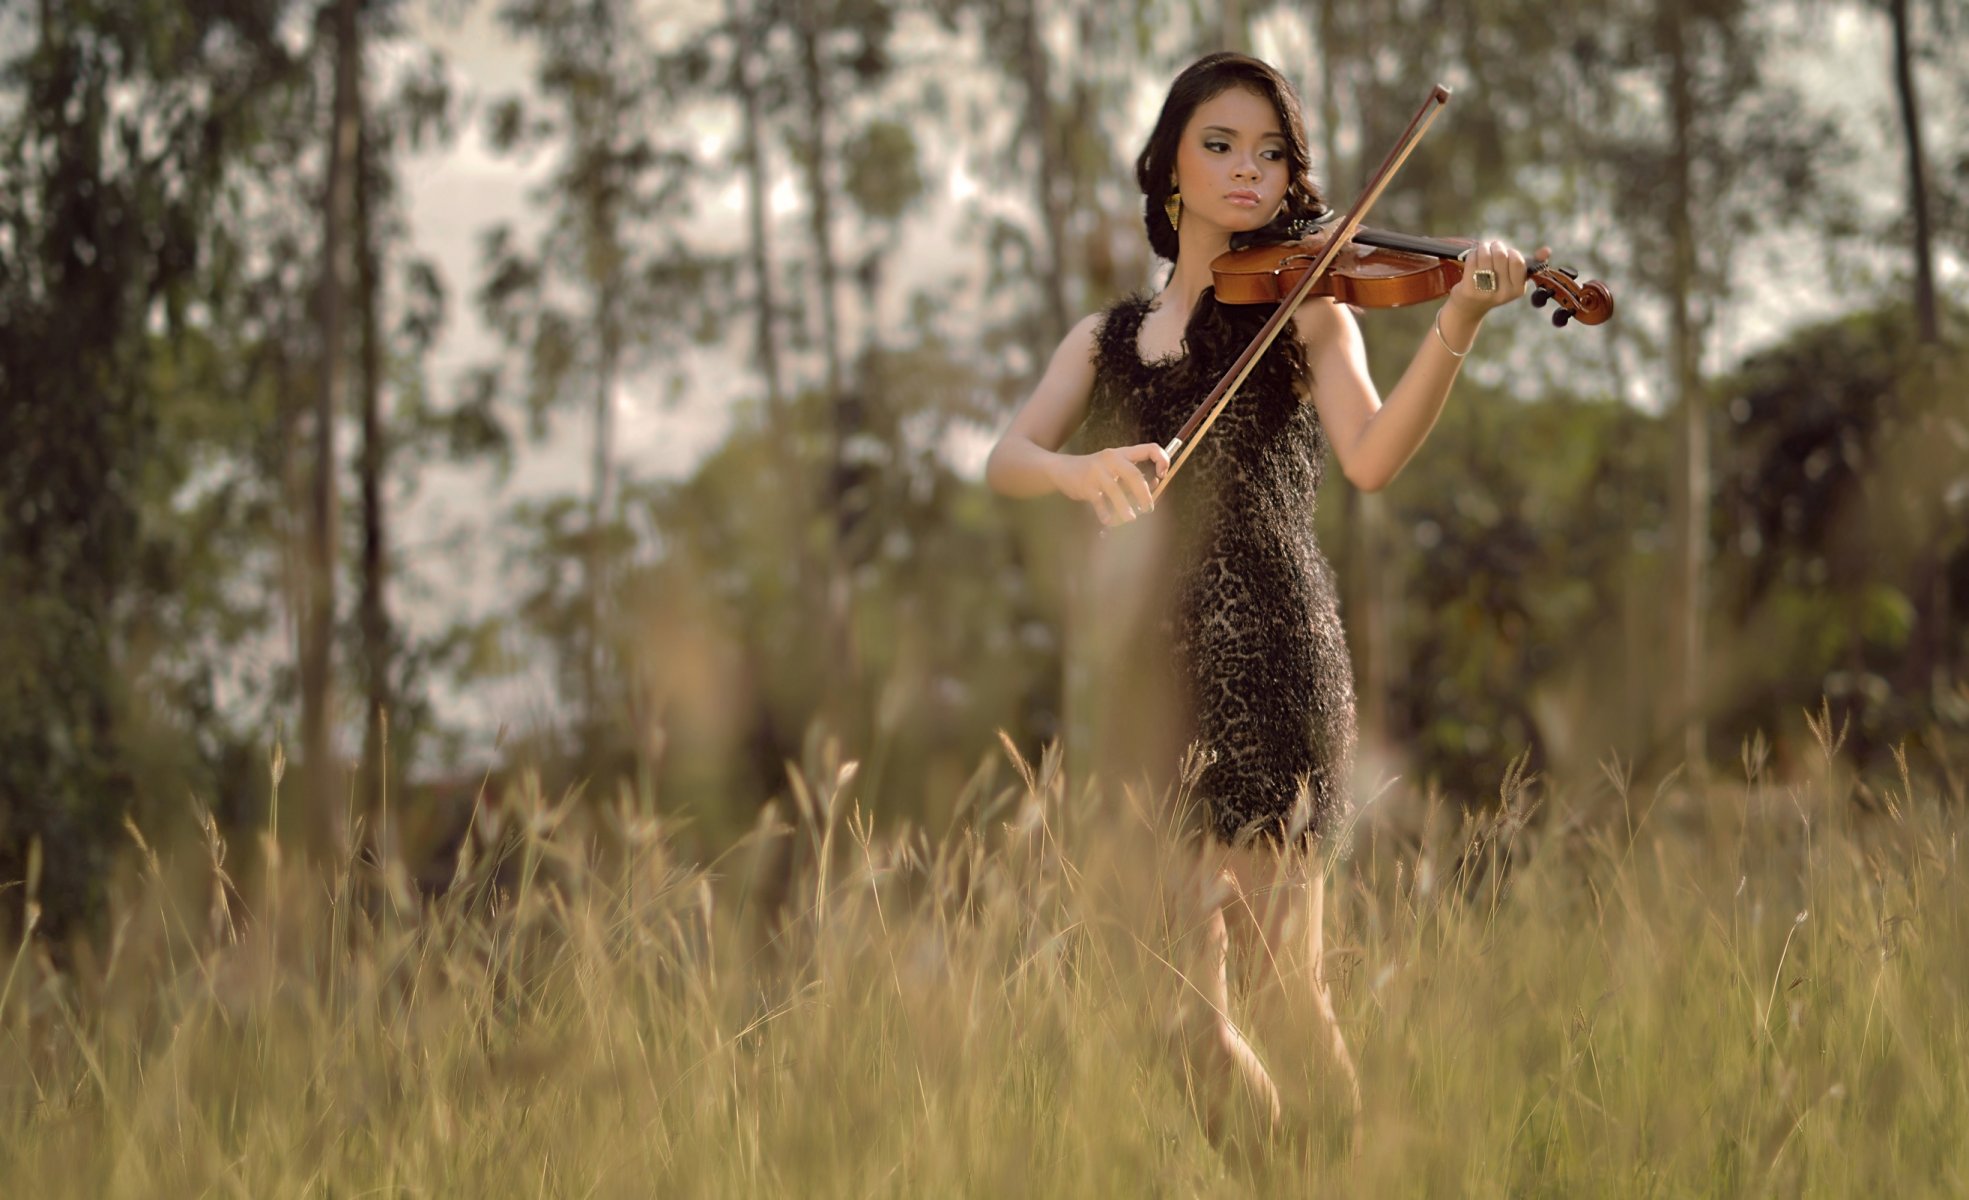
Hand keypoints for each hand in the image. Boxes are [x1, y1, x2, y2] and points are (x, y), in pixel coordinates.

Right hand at [1051, 443, 1169, 525]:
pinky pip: (1099, 502)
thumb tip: (1155, 484)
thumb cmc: (1094, 471)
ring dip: (1126, 507)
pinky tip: (1109, 522)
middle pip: (1134, 474)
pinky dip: (1105, 513)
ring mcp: (1097, 472)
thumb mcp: (1114, 467)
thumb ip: (1132, 475)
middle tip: (1148, 508)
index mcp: (1122, 453)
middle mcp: (1111, 459)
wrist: (1062, 469)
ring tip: (1131, 518)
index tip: (1162, 475)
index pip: (1149, 449)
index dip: (1161, 460)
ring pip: (1116, 491)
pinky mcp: (1086, 485)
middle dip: (1144, 494)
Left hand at [1446, 239, 1550, 318]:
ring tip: (1482, 249)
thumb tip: (1547, 250)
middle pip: (1500, 255)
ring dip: (1483, 247)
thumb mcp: (1514, 278)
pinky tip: (1473, 257)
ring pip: (1485, 255)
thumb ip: (1530, 264)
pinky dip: (1472, 254)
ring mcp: (1485, 292)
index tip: (1507, 253)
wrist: (1470, 307)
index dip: (1511, 252)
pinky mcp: (1469, 290)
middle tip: (1492, 246)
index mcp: (1518, 290)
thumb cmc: (1495, 286)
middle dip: (1496, 246)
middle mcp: (1503, 293)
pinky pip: (1472, 261)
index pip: (1518, 261)